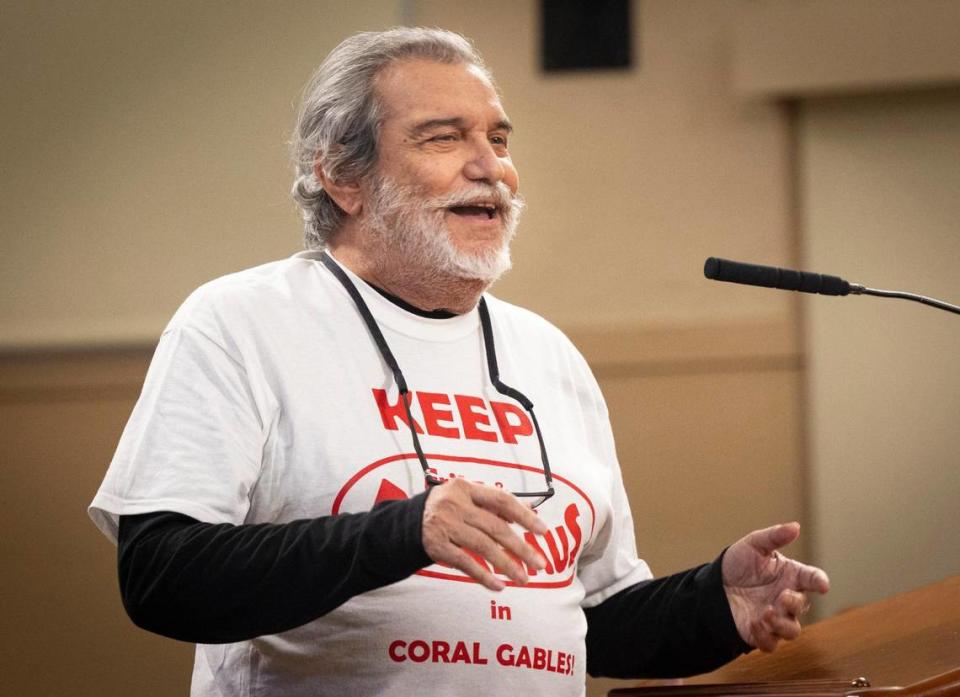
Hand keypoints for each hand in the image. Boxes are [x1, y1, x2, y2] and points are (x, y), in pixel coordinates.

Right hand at [421, 478, 547, 590]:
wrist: (406, 523)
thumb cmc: (446, 509)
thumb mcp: (467, 498)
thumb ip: (495, 504)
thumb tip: (530, 511)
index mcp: (465, 488)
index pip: (501, 500)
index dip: (524, 516)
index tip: (542, 531)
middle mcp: (455, 504)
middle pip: (495, 527)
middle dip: (521, 547)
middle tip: (539, 563)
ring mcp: (445, 525)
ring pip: (483, 547)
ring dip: (507, 565)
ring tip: (523, 578)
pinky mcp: (436, 546)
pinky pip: (466, 563)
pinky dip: (484, 576)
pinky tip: (498, 585)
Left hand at [722, 522, 829, 651]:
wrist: (714, 585)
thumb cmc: (738, 564)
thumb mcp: (754, 545)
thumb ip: (774, 536)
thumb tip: (795, 526)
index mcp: (791, 576)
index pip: (812, 579)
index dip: (819, 581)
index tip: (822, 585)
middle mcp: (786, 598)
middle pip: (802, 606)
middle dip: (794, 603)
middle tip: (781, 597)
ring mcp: (776, 617)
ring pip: (791, 630)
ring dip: (781, 624)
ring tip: (765, 614)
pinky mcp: (761, 633)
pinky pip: (771, 643)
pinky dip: (765, 637)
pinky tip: (753, 623)